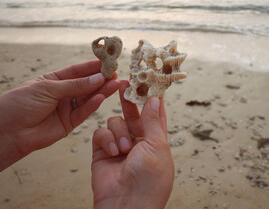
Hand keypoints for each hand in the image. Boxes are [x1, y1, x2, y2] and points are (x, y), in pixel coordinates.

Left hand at [0, 60, 118, 170]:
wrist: (8, 130)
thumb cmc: (21, 103)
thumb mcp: (48, 88)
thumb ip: (75, 85)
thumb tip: (98, 78)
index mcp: (55, 80)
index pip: (77, 71)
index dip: (92, 67)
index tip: (107, 62)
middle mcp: (63, 93)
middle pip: (86, 85)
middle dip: (101, 79)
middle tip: (116, 73)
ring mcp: (67, 108)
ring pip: (88, 98)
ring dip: (101, 91)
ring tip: (115, 84)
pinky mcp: (69, 123)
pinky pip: (83, 113)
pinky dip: (93, 105)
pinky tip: (102, 97)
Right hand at [91, 80, 173, 208]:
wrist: (125, 204)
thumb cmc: (149, 179)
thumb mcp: (157, 147)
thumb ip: (153, 121)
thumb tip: (155, 99)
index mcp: (156, 140)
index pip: (154, 114)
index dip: (151, 98)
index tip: (148, 82)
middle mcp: (138, 141)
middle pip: (133, 113)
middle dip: (129, 99)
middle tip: (125, 83)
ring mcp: (119, 145)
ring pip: (115, 121)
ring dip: (119, 132)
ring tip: (124, 149)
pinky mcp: (102, 151)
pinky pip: (101, 132)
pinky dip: (106, 140)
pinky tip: (113, 152)